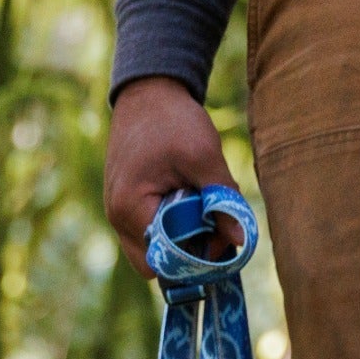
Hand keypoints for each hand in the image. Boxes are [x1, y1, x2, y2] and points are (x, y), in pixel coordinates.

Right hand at [105, 76, 241, 277]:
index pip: (163, 263)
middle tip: (216, 231)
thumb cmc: (173, 120)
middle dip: (189, 257)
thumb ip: (223, 199)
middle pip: (157, 265)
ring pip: (156, 252)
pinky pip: (154, 235)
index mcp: (130, 209)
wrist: (149, 93)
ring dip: (183, 243)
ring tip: (204, 215)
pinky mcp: (129, 207)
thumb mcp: (204, 156)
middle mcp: (118, 218)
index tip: (221, 241)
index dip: (195, 261)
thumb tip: (241, 241)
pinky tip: (193, 209)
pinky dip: (175, 231)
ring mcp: (120, 214)